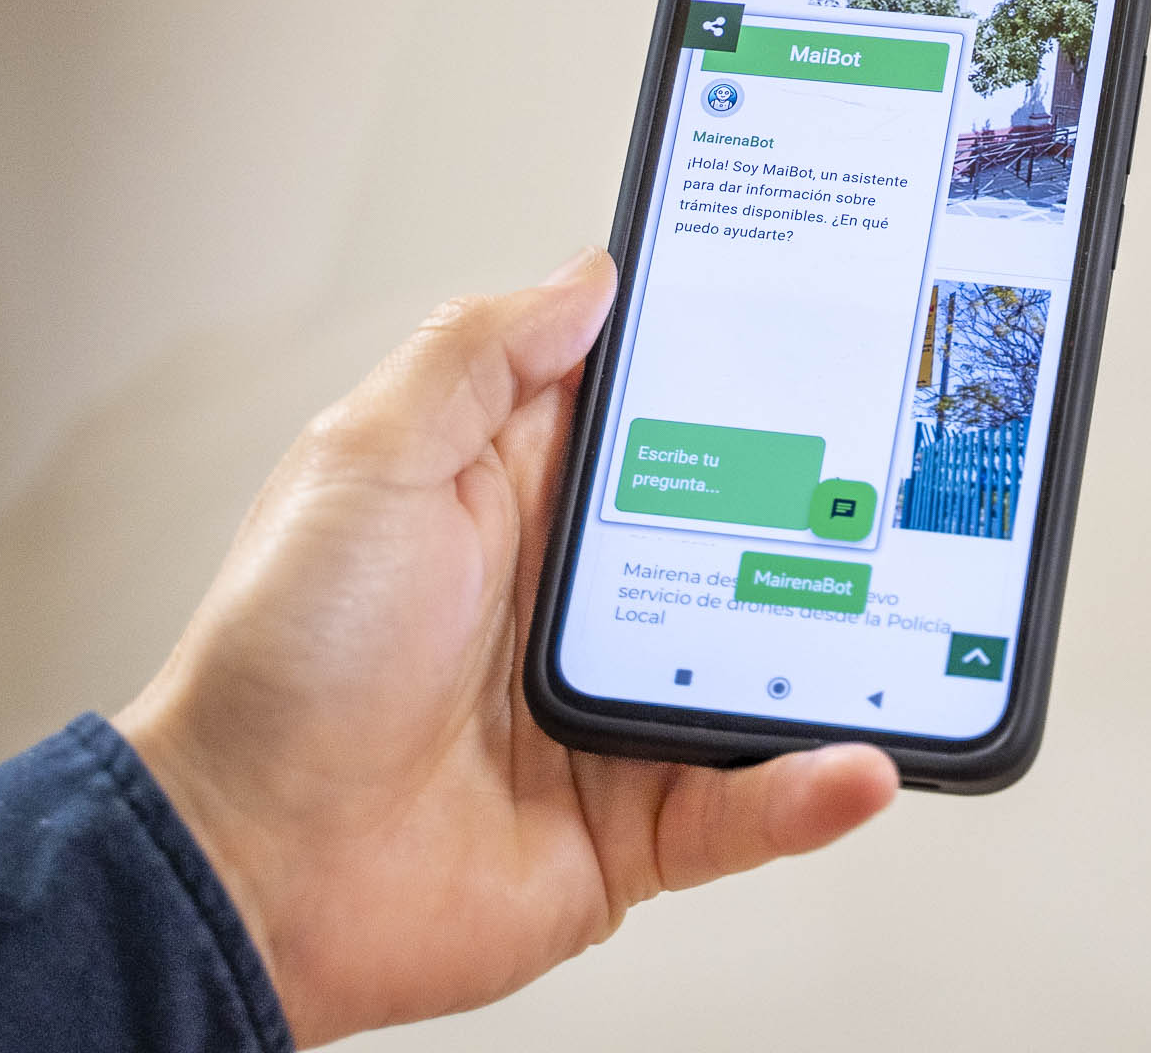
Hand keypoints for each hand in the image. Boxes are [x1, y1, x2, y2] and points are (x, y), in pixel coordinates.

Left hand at [114, 250, 898, 1042]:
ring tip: (905, 622)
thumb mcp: (365, 464)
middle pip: (732, 533)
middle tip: (893, 469)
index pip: (650, 415)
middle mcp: (571, 600)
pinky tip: (856, 761)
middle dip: (812, 502)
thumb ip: (479, 359)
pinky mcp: (631, 825)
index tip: (814, 322)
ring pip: (759, 666)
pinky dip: (810, 789)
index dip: (724, 370)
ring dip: (832, 650)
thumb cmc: (276, 668)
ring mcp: (608, 711)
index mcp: (513, 498)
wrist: (245, 872)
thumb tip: (589, 277)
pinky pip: (745, 805)